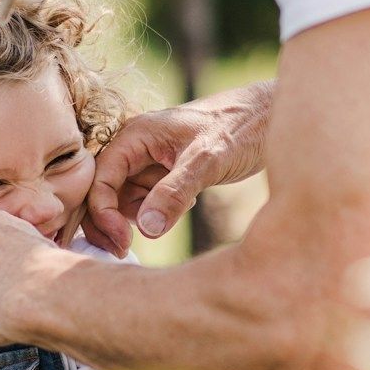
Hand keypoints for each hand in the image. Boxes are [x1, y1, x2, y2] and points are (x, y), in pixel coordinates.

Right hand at [85, 82, 273, 254]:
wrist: (270, 119)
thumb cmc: (241, 128)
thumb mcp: (207, 160)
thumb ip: (175, 192)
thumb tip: (146, 228)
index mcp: (136, 135)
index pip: (99, 178)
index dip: (102, 213)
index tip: (123, 242)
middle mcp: (136, 147)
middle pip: (102, 191)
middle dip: (108, 222)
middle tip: (124, 250)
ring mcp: (149, 161)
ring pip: (122, 200)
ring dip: (135, 219)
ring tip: (172, 215)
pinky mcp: (165, 175)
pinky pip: (145, 202)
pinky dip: (156, 214)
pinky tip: (187, 205)